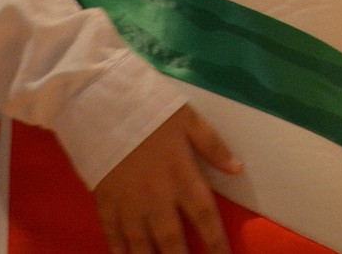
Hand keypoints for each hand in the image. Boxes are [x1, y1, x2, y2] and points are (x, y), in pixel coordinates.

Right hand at [93, 103, 242, 253]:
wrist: (102, 102)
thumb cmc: (149, 108)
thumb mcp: (188, 119)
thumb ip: (213, 145)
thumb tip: (238, 169)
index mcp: (180, 175)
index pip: (204, 216)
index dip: (216, 243)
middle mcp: (156, 197)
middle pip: (172, 241)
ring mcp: (128, 202)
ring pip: (141, 245)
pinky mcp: (105, 200)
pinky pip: (112, 233)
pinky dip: (118, 249)